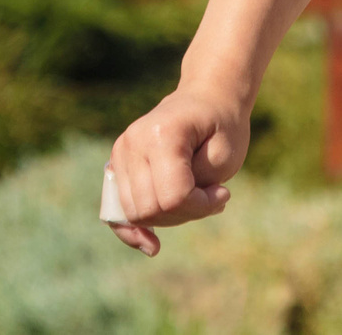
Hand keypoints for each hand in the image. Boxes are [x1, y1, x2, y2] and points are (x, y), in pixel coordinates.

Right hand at [105, 78, 249, 255]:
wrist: (207, 98)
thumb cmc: (222, 127)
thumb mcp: (225, 157)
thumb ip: (195, 192)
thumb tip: (156, 230)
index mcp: (162, 134)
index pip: (173, 196)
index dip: (200, 205)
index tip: (223, 194)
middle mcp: (132, 142)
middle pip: (150, 209)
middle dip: (184, 213)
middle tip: (211, 198)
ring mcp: (120, 152)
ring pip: (134, 214)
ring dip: (167, 218)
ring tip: (194, 199)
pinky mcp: (116, 164)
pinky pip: (116, 210)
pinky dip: (132, 230)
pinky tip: (150, 244)